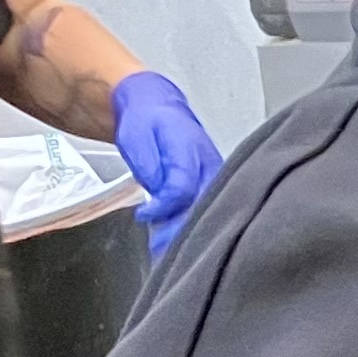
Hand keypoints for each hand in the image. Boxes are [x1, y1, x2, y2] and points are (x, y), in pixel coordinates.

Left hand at [109, 73, 223, 257]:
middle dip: (181, 233)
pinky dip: (189, 226)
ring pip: (206, 212)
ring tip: (166, 251)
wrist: (154, 105)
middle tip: (161, 251)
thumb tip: (159, 208)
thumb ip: (156, 175)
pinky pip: (205, 209)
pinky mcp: (212, 186)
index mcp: (194, 154)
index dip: (164, 210)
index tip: (144, 216)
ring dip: (186, 233)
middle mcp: (212, 168)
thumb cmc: (147, 123)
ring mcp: (215, 178)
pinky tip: (174, 239)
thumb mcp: (142, 143)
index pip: (183, 192)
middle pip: (202, 208)